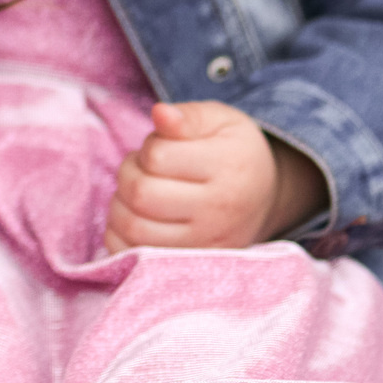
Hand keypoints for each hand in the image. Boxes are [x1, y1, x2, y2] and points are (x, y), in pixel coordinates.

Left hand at [103, 101, 327, 252]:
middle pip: (142, 194)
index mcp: (228, 167)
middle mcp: (220, 211)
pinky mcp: (192, 268)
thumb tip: (160, 113)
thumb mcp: (220, 121)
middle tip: (141, 169)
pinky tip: (133, 217)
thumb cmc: (233, 152)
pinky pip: (134, 256)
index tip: (159, 149)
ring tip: (137, 192)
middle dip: (128, 174)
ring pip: (134, 227)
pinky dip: (119, 236)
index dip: (147, 148)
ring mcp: (206, 245)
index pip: (158, 156)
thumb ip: (189, 116)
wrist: (263, 200)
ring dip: (120, 205)